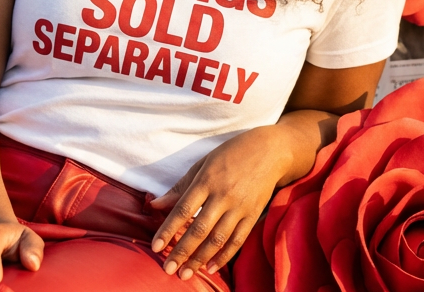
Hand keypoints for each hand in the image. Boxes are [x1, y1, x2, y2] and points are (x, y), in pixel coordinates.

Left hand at [150, 126, 290, 279]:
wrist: (268, 151)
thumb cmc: (229, 155)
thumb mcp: (202, 164)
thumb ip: (180, 187)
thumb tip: (156, 205)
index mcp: (206, 180)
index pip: (183, 209)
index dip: (168, 230)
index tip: (155, 247)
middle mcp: (223, 196)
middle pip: (199, 229)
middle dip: (182, 251)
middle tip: (168, 270)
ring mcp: (239, 207)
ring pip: (218, 239)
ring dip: (200, 259)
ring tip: (185, 273)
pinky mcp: (253, 215)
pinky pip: (237, 240)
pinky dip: (224, 256)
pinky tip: (211, 267)